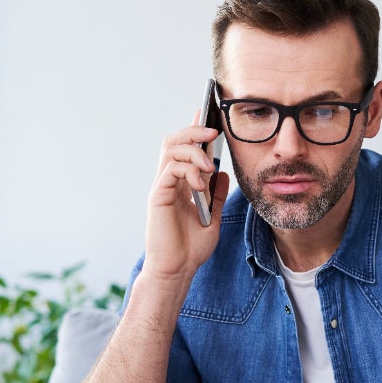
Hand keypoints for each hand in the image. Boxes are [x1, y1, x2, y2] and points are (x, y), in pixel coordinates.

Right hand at [142, 121, 229, 282]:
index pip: (184, 148)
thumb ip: (217, 195)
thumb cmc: (190, 249)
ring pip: (171, 149)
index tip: (207, 112)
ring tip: (209, 164)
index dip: (194, 128)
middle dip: (194, 130)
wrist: (178, 270)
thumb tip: (223, 173)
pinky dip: (189, 170)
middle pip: (174, 141)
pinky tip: (200, 183)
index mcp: (180, 184)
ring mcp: (161, 187)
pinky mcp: (158, 196)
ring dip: (193, 150)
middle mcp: (168, 182)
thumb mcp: (213, 218)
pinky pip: (171, 169)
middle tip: (213, 132)